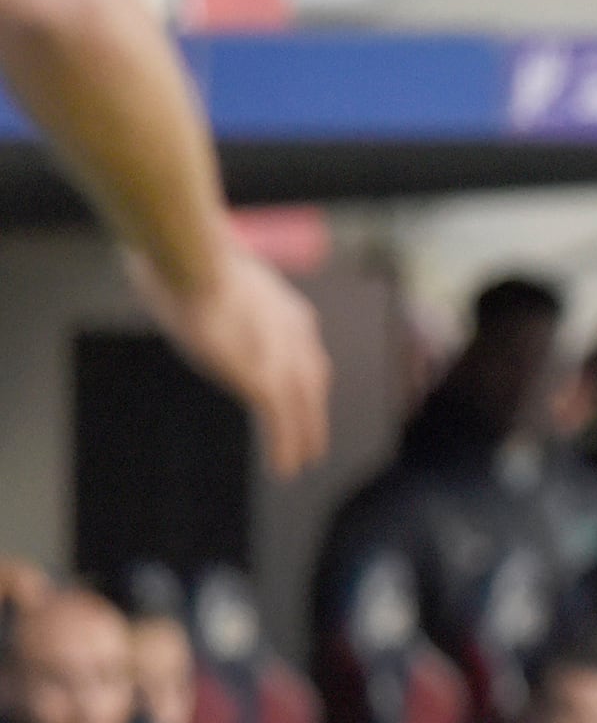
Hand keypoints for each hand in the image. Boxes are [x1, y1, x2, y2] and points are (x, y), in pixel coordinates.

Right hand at [129, 237, 330, 475]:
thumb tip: (155, 266)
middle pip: (313, 381)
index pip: (304, 349)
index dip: (305, 377)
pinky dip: (285, 445)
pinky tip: (284, 468)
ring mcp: (283, 355)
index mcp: (283, 306)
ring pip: (302, 406)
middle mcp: (295, 333)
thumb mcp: (204, 269)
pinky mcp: (265, 377)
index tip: (305, 396)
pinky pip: (282, 421)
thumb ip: (200, 280)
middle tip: (314, 442)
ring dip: (302, 437)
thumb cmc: (183, 254)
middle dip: (313, 412)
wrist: (192, 259)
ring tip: (298, 464)